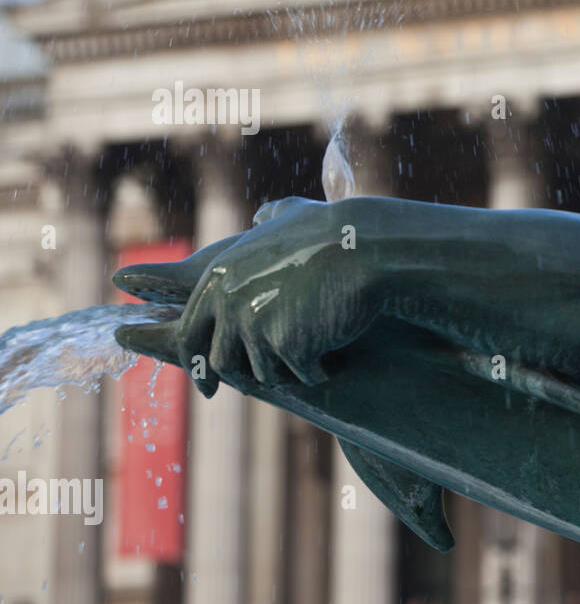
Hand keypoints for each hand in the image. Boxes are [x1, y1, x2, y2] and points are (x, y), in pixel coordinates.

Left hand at [115, 196, 378, 396]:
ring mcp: (256, 326)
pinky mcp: (288, 345)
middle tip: (257, 388)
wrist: (364, 248)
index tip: (209, 384)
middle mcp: (229, 303)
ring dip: (288, 372)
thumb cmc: (335, 231)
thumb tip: (262, 216)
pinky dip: (319, 372)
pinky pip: (301, 374)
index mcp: (220, 278)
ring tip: (313, 360)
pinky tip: (335, 361)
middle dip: (238, 380)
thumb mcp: (293, 214)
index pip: (191, 333)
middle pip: (221, 362)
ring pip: (264, 373)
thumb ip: (271, 217)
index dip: (200, 363)